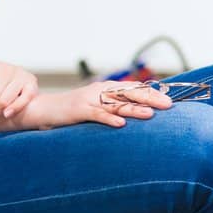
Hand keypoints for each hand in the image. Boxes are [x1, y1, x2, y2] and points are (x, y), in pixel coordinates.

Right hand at [37, 80, 173, 129]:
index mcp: (105, 89)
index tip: (169, 100)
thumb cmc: (72, 111)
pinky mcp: (77, 110)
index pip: (132, 88)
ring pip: (115, 104)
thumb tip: (139, 113)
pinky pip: (96, 115)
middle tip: (168, 105)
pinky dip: (108, 119)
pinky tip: (120, 124)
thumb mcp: (96, 107)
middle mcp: (98, 91)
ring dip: (133, 109)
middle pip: (127, 93)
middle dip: (148, 98)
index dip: (151, 93)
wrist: (42, 109)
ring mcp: (88, 100)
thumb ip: (114, 108)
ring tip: (150, 114)